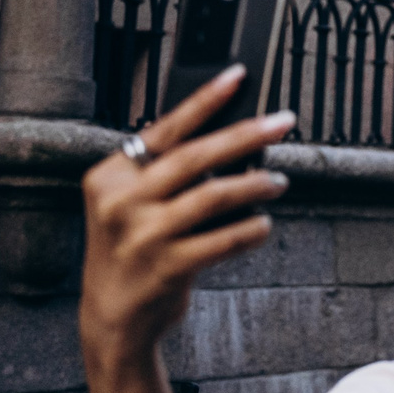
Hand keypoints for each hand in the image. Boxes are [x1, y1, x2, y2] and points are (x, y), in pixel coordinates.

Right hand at [80, 68, 293, 367]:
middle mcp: (121, 202)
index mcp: (110, 177)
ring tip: (279, 182)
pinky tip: (264, 223)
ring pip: (215, 196)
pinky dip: (252, 228)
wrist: (114, 316)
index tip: (239, 76)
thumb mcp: (133, 204)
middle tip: (283, 122)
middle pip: (196, 157)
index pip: (165, 129)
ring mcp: (142, 236)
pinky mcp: (165, 267)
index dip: (205, 100)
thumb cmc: (134, 249)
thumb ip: (169, 174)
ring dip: (256, 184)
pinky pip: (224, 240)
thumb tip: (236, 141)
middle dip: (246, 135)